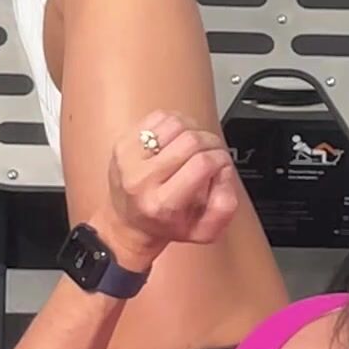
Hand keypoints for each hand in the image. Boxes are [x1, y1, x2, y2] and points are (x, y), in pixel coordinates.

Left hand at [97, 110, 239, 268]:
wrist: (128, 223)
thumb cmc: (165, 224)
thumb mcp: (203, 231)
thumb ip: (224, 207)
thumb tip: (225, 172)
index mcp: (161, 204)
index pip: (202, 164)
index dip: (221, 159)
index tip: (222, 164)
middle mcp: (141, 179)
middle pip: (191, 140)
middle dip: (211, 143)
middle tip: (213, 153)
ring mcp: (128, 158)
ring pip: (176, 123)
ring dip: (193, 130)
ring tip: (194, 146)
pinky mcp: (123, 141)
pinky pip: (159, 117)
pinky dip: (175, 123)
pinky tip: (177, 139)